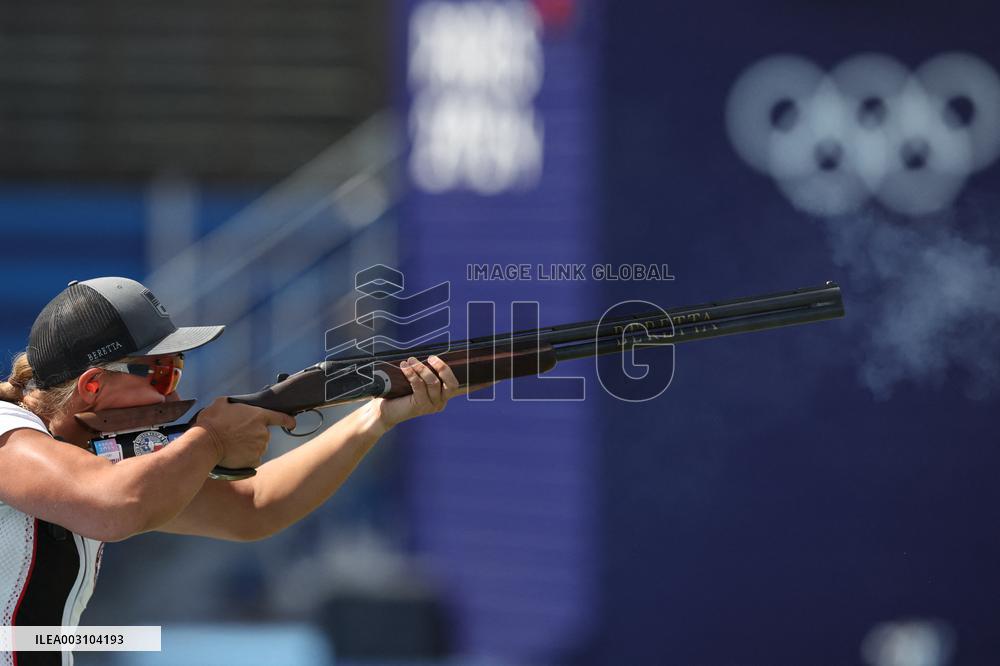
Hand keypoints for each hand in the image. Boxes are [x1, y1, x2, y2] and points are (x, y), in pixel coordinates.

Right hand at [193, 397, 296, 468]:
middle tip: (235, 434)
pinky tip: (233, 454)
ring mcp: (260, 447)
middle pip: (263, 433)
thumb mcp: (221, 404)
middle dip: (252, 434)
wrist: (205, 444)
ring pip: (257, 447)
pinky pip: (252, 459)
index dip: (288, 420)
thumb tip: (232, 405)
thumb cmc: (211, 423)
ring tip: (231, 444)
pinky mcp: (254, 461)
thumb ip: (233, 404)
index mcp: (259, 416)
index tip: (292, 423)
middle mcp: (263, 432)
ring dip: (248, 446)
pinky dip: (245, 458)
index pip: (281, 417)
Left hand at [374, 355, 490, 429]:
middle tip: (430, 358)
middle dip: (442, 367)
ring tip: (409, 361)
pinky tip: (405, 367)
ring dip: (420, 369)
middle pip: (452, 382)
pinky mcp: (420, 406)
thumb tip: (430, 355)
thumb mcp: (415, 378)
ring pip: (433, 382)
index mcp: (445, 394)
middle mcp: (442, 401)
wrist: (384, 410)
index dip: (483, 382)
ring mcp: (432, 405)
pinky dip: (412, 374)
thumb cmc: (399, 392)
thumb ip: (426, 370)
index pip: (468, 387)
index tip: (498, 376)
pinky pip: (420, 386)